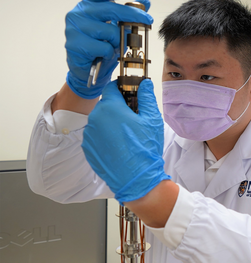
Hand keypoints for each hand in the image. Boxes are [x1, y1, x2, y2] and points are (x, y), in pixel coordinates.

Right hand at [65, 0, 151, 98]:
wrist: (86, 70)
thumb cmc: (101, 47)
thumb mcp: (117, 29)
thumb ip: (129, 15)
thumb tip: (146, 1)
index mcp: (87, 6)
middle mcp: (77, 14)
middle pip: (111, 9)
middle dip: (133, 15)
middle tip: (148, 20)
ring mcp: (73, 29)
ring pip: (110, 31)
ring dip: (118, 41)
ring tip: (114, 46)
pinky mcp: (74, 45)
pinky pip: (104, 48)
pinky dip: (110, 53)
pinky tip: (104, 55)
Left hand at [81, 79, 169, 202]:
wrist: (136, 178)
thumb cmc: (145, 149)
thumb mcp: (152, 119)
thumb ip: (147, 98)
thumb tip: (145, 84)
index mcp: (110, 107)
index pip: (111, 88)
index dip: (122, 88)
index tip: (129, 94)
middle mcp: (95, 118)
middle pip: (106, 105)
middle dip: (118, 109)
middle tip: (133, 119)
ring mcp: (89, 134)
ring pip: (100, 121)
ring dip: (111, 123)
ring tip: (126, 136)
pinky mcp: (87, 147)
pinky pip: (96, 136)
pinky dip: (105, 137)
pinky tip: (119, 146)